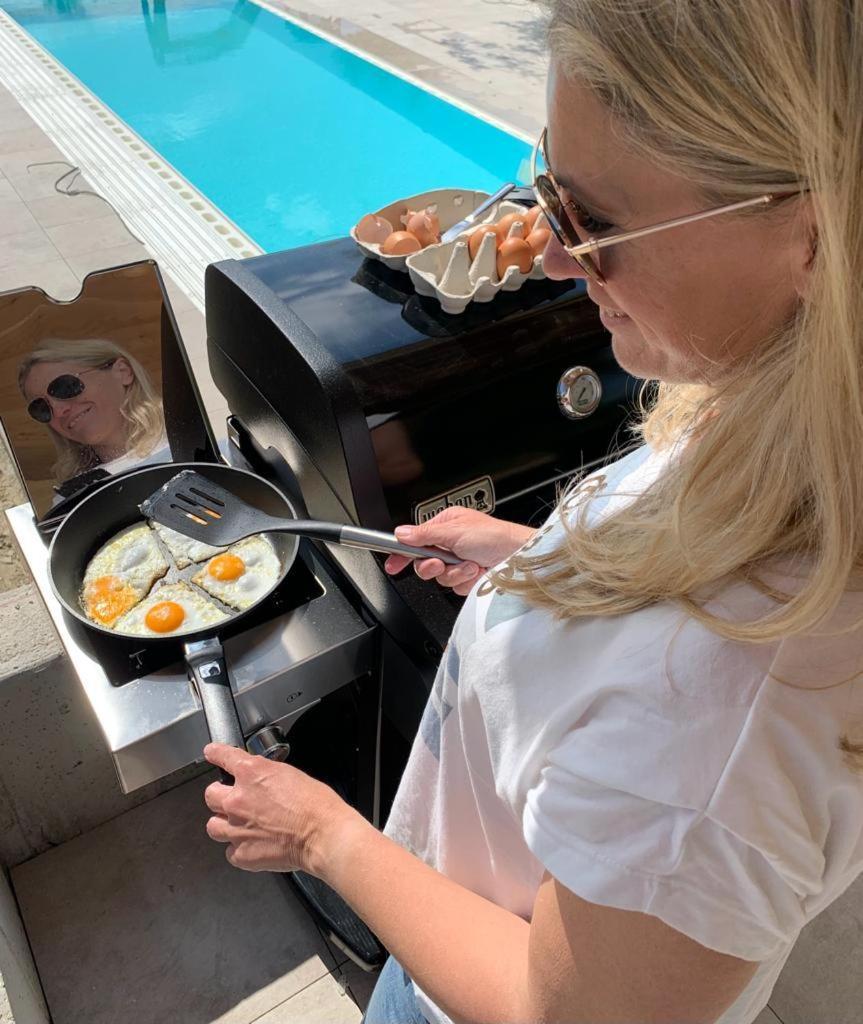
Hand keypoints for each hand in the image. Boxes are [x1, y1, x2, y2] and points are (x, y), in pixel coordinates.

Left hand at [203, 743, 365, 874]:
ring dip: (224, 824)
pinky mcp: (242, 853)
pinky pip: (230, 852)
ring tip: (240, 827)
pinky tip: (253, 845)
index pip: (223, 756)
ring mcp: (236, 828)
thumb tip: (260, 782)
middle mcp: (237, 799)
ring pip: (213, 826)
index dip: (215, 754)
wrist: (323, 834)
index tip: (211, 753)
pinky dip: (239, 849)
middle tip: (234, 800)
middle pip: (210, 795)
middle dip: (220, 796)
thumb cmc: (316, 805)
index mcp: (251, 773)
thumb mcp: (290, 775)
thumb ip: (267, 776)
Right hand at [384, 507, 535, 595]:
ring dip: (455, 573)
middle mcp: (451, 544)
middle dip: (434, 566)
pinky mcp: (469, 578)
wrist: (520, 558)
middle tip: (441, 563)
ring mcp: (460, 562)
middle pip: (424, 562)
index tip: (392, 563)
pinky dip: (465, 581)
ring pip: (440, 577)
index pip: (415, 539)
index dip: (402, 552)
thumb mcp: (455, 531)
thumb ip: (425, 534)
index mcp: (446, 526)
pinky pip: (455, 586)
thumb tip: (401, 533)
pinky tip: (476, 573)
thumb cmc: (496, 537)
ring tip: (470, 564)